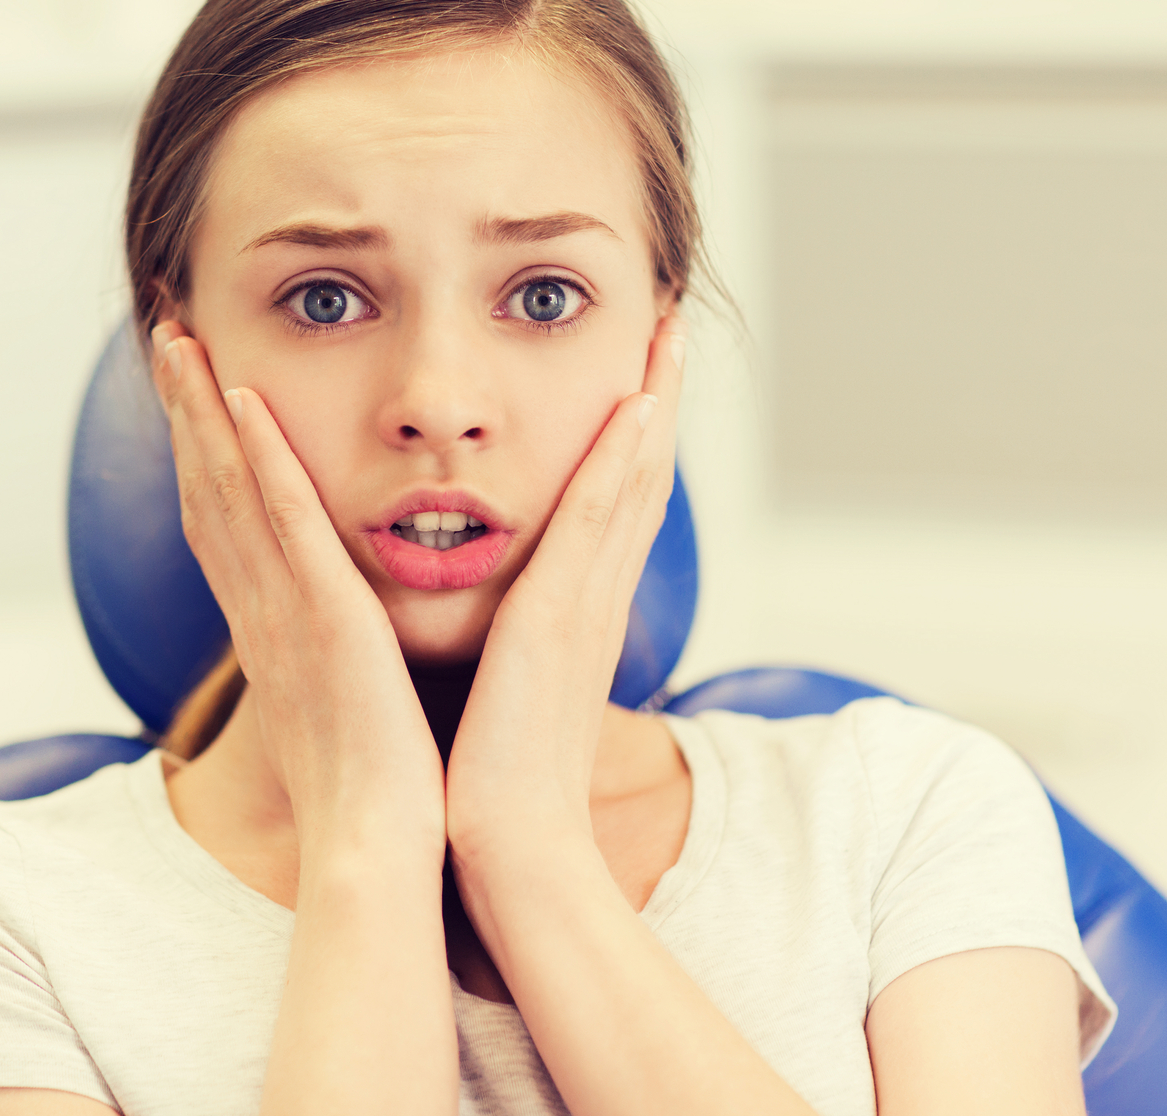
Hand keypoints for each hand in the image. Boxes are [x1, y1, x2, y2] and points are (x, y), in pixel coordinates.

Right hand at [150, 322, 443, 855]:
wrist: (374, 847)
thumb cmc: (373, 789)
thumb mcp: (343, 706)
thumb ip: (335, 659)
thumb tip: (346, 638)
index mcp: (269, 630)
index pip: (222, 523)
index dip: (200, 455)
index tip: (191, 393)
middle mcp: (259, 611)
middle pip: (205, 490)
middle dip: (182, 412)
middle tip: (166, 337)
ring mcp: (283, 611)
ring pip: (229, 489)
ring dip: (202, 410)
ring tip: (181, 339)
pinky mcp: (322, 618)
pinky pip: (285, 522)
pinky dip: (260, 458)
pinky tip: (246, 398)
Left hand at [444, 315, 685, 851]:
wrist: (508, 847)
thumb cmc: (495, 780)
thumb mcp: (507, 690)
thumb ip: (510, 645)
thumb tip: (494, 622)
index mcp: (576, 614)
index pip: (614, 504)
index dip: (634, 436)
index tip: (641, 371)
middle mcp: (594, 599)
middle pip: (640, 476)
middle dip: (659, 395)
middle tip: (671, 320)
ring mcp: (586, 606)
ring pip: (631, 481)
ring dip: (652, 401)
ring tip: (665, 331)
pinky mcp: (560, 621)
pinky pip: (597, 522)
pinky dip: (620, 461)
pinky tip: (632, 405)